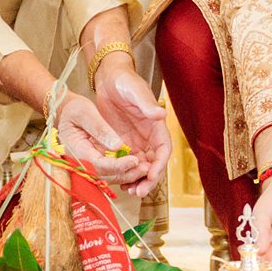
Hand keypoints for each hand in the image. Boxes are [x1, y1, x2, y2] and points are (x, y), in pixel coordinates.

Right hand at [56, 94, 157, 193]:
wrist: (63, 114)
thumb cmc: (72, 110)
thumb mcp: (84, 112)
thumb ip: (100, 129)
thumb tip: (118, 146)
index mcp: (76, 150)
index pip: (98, 165)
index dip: (118, 165)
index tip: (134, 160)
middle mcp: (80, 163)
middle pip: (105, 176)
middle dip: (126, 174)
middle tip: (146, 168)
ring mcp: (86, 167)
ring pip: (108, 178)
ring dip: (127, 176)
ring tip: (145, 169)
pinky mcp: (93, 165)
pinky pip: (109, 174)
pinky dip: (123, 173)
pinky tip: (137, 168)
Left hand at [93, 62, 171, 190]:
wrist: (107, 78)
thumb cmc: (124, 80)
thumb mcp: (135, 90)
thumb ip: (146, 103)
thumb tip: (160, 114)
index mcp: (155, 126)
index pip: (163, 150)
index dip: (160, 165)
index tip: (151, 175)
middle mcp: (147, 137)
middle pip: (153, 164)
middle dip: (148, 179)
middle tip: (139, 192)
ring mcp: (134, 141)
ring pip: (139, 167)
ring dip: (136, 180)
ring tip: (130, 191)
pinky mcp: (120, 143)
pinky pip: (125, 163)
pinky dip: (124, 174)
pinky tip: (118, 182)